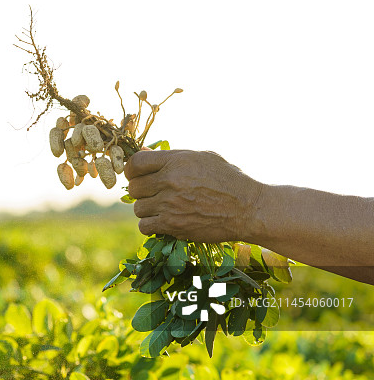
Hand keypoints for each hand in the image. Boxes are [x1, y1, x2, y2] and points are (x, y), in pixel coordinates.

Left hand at [124, 150, 262, 241]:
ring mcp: (170, 204)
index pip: (136, 163)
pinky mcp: (173, 225)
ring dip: (147, 208)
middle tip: (153, 192)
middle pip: (134, 187)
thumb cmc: (228, 180)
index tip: (135, 174)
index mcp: (176, 161)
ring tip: (162, 207)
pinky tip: (162, 220)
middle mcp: (170, 181)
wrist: (248, 209)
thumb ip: (171, 156)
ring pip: (138, 208)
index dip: (131, 169)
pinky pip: (144, 226)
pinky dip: (150, 225)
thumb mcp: (202, 158)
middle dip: (141, 190)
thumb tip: (142, 153)